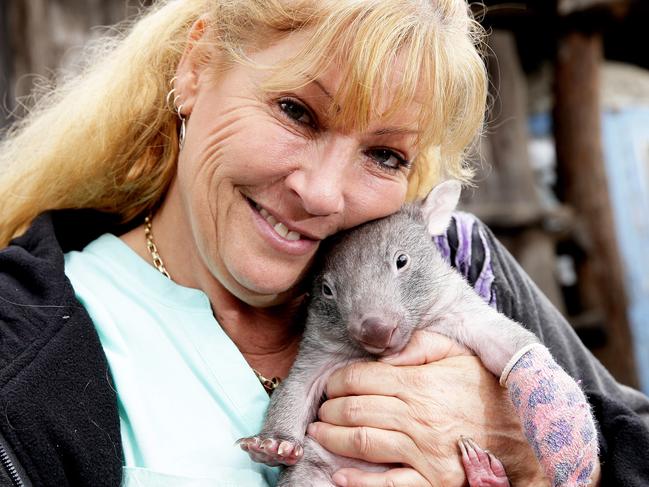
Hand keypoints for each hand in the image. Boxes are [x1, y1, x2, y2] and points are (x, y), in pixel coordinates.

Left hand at [308, 330, 547, 486]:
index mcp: (419, 384)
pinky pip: (387, 484)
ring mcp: (422, 452)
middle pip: (354, 410)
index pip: (360, 379)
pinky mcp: (432, 480)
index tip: (330, 384)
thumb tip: (383, 354)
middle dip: (329, 410)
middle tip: (321, 410)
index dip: (337, 381)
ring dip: (332, 439)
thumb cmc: (486, 391)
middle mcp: (416, 418)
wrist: (525, 434)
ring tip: (318, 434)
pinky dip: (358, 481)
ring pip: (361, 443)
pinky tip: (340, 475)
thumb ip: (419, 346)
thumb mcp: (458, 354)